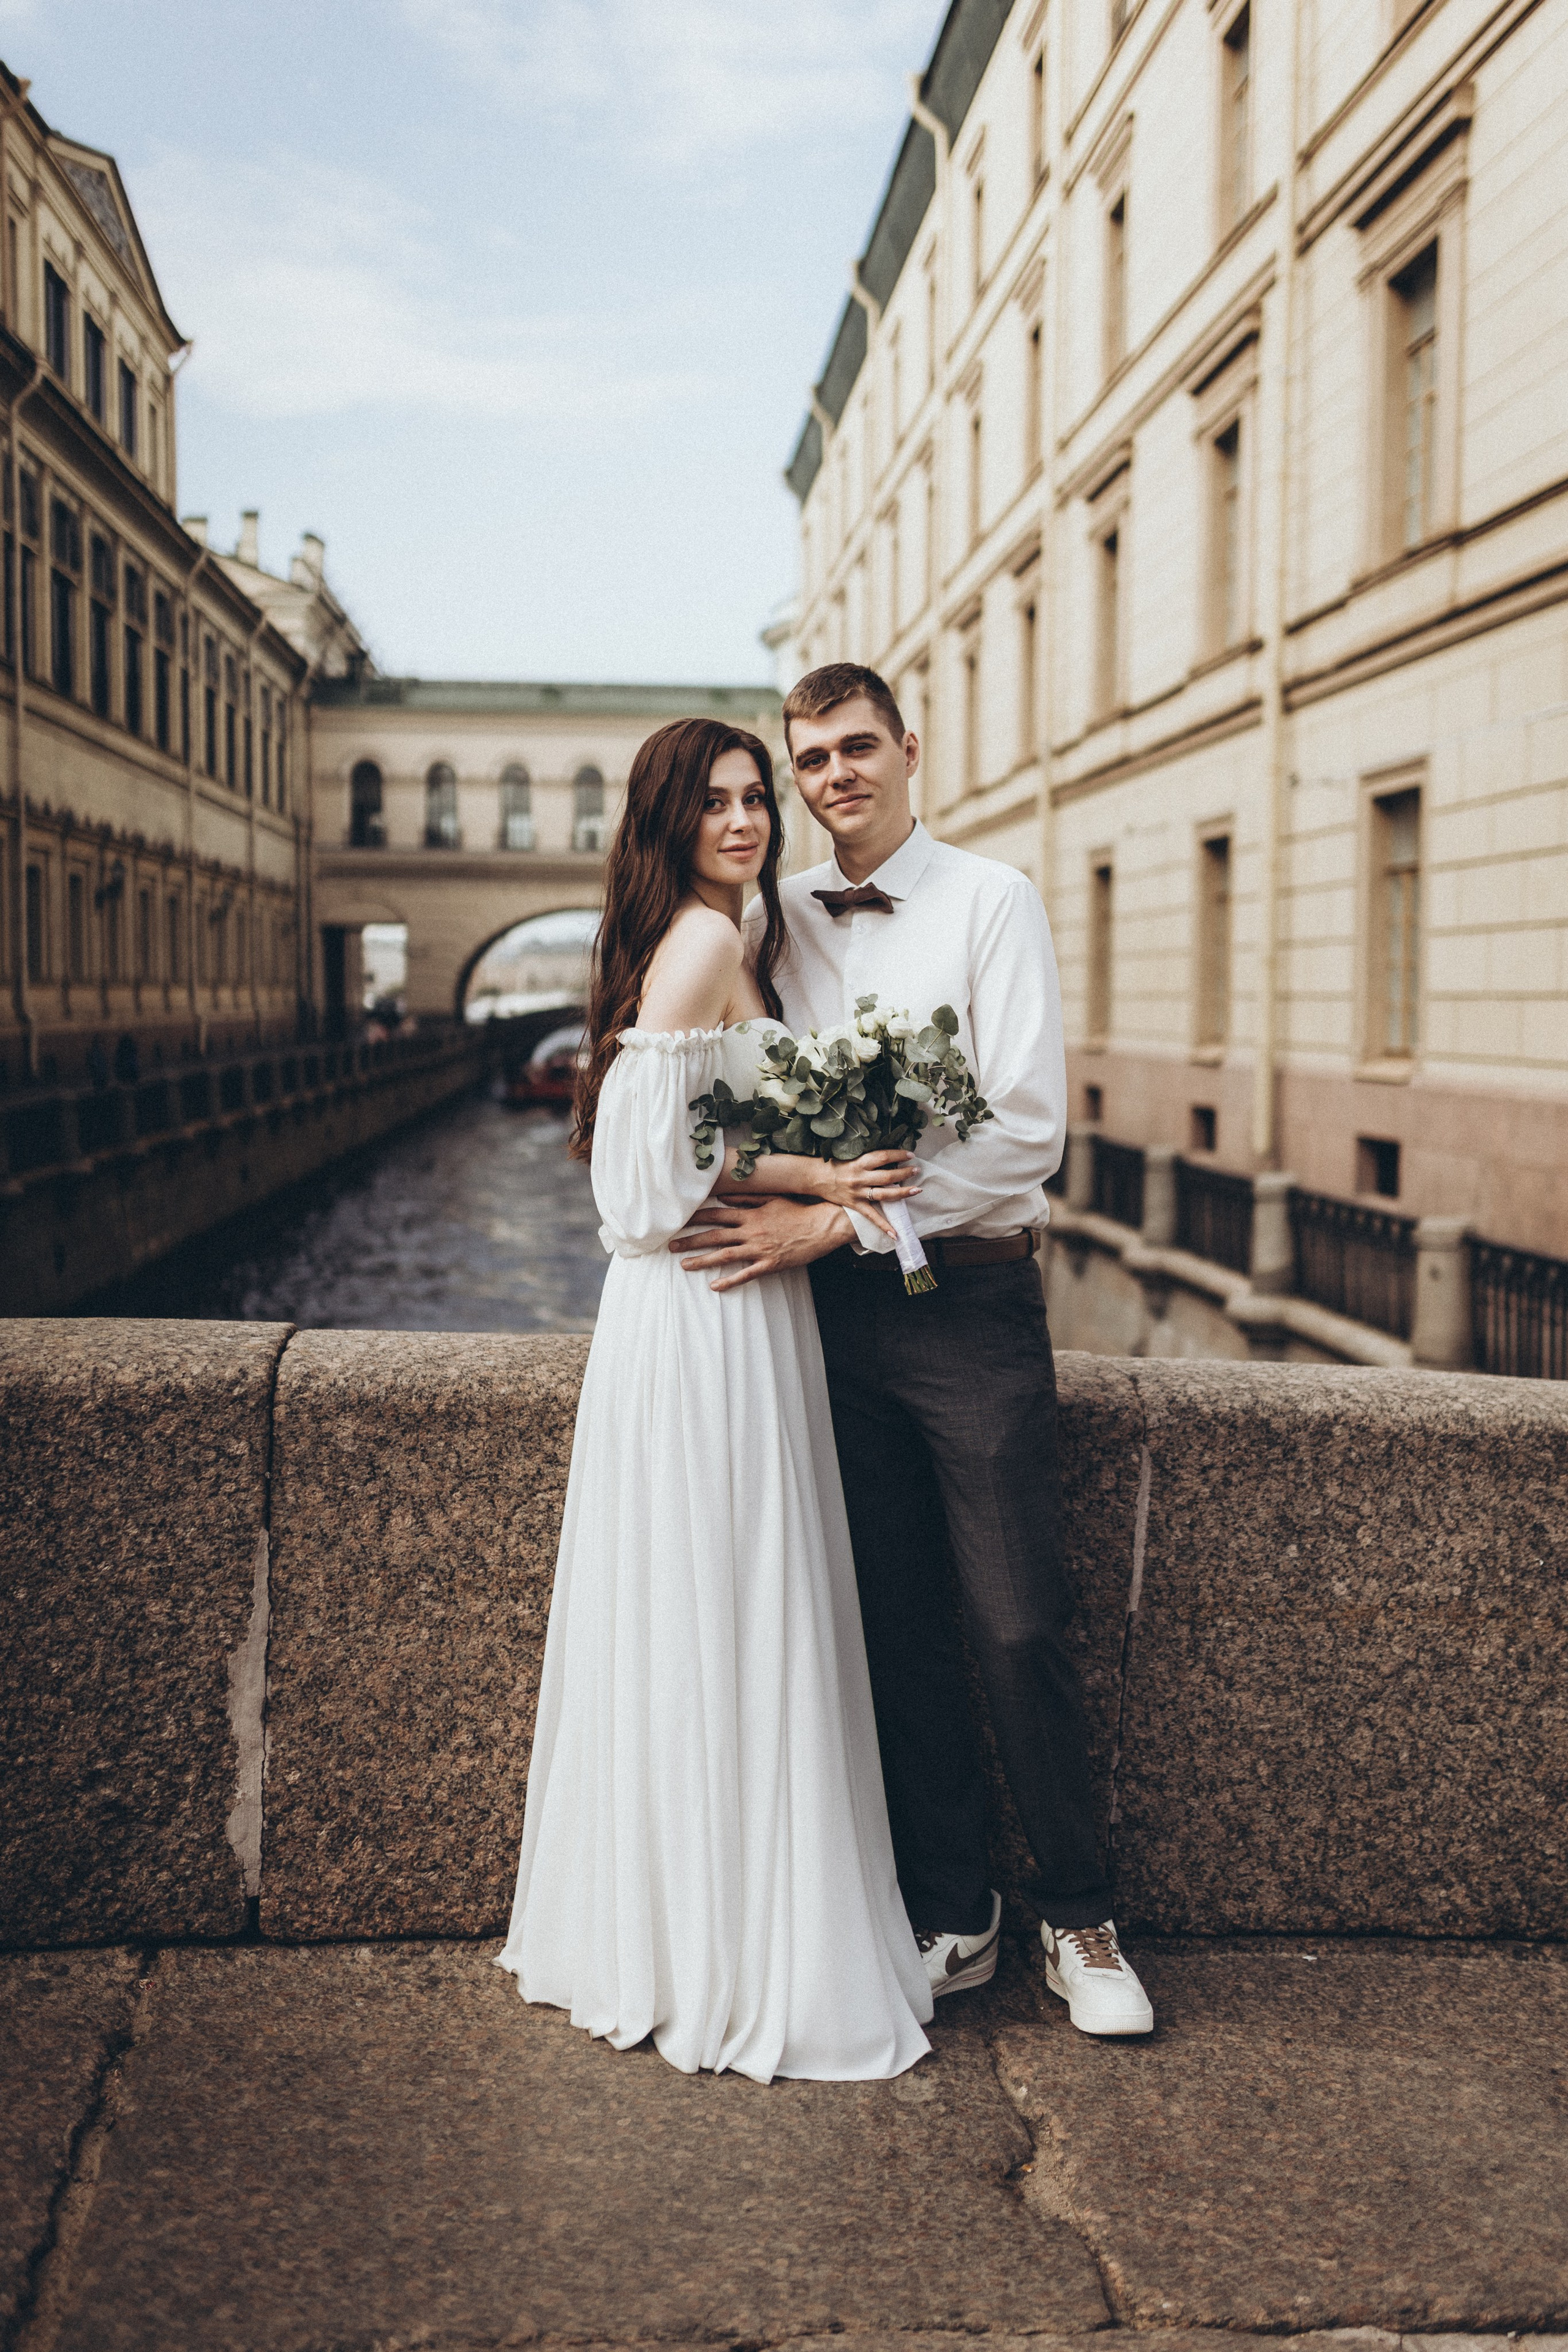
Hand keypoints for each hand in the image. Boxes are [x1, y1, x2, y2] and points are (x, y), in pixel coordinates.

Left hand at [669, 1195, 853, 1291]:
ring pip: (725, 1255)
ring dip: (702, 1260)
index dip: (696, 1218)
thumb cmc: (798, 1210)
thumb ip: (746, 1197)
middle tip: (670, 1246)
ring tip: (684, 1265)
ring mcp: (759, 1249)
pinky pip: (746, 1274)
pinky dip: (729, 1281)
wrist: (822, 1226)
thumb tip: (723, 1195)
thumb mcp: (771, 1199)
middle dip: (690, 1240)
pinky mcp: (769, 1264)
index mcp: (750, 1215)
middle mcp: (751, 1231)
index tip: (679, 1220)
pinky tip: (714, 1286)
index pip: (717, 1215)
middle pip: (714, 1236)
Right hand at [806, 1149, 920, 1239]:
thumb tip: (889, 1157)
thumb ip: (869, 1158)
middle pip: (887, 1176)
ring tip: (916, 1190)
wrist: (816, 1177)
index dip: (898, 1155)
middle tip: (917, 1170)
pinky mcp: (855, 1205)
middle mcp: (860, 1177)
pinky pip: (872, 1217)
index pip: (883, 1156)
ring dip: (902, 1193)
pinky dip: (884, 1226)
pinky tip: (895, 1234)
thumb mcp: (852, 1156)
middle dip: (905, 1173)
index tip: (910, 1155)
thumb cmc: (835, 1164)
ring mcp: (858, 1193)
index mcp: (860, 1162)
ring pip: (884, 1194)